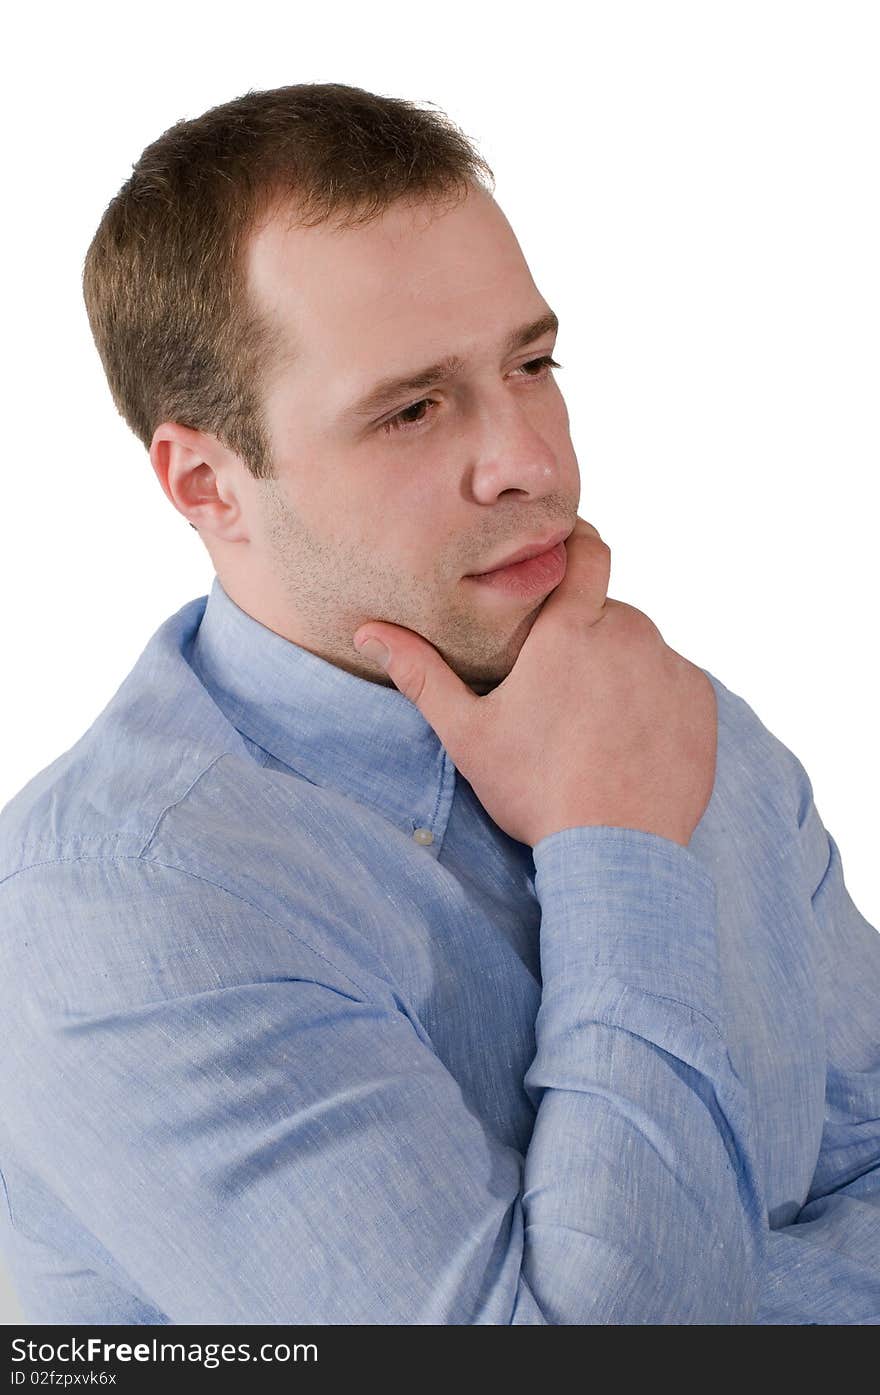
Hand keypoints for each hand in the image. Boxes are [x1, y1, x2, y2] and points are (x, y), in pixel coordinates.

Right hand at [352, 517, 716, 848]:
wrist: (615, 851)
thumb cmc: (535, 790)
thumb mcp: (467, 733)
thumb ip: (421, 673)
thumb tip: (368, 631)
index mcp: (570, 629)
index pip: (586, 549)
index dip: (575, 542)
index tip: (562, 552)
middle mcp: (629, 634)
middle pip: (609, 611)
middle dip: (587, 635)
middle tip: (560, 687)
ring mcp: (670, 668)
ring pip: (643, 648)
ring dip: (622, 668)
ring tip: (594, 723)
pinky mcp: (701, 701)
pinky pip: (675, 683)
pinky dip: (656, 700)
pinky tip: (629, 742)